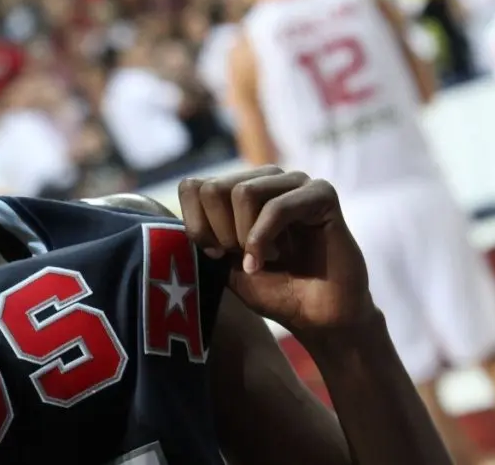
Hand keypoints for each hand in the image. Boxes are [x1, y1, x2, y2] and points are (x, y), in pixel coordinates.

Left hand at [177, 166, 375, 338]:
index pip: (192, 186)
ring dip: (244, 236)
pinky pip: (277, 207)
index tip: (217, 254)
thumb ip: (202, 234)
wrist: (317, 316)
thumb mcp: (223, 262)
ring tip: (262, 258)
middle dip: (220, 232)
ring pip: (243, 192)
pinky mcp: (321, 193)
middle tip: (241, 257)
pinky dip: (265, 239)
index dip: (197, 227)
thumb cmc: (272, 289)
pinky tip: (273, 258)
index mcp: (239, 188)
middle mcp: (265, 178)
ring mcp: (294, 182)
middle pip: (213, 188)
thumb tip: (174, 216)